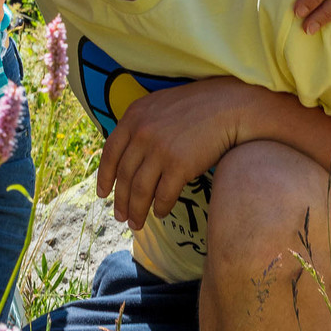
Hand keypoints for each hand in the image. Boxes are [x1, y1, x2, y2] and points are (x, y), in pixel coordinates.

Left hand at [97, 78, 263, 232]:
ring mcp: (159, 150)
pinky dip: (159, 207)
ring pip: (140, 189)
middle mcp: (142, 133)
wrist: (228, 107)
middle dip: (120, 200)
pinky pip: (163, 195)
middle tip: (120, 217)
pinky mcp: (179, 165)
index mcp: (133, 117)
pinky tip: (160, 213)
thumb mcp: (158, 107)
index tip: (102, 194)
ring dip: (136, 210)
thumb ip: (140, 125)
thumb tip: (127, 154)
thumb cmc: (196, 107)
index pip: (110, 152)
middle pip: (124, 175)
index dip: (104, 177)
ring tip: (136, 223)